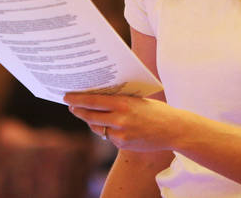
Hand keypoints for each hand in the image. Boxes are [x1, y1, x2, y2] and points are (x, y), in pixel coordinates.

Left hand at [66, 92, 181, 151]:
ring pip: (97, 127)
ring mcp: (121, 134)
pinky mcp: (123, 144)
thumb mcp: (137, 99)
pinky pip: (108, 136)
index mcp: (123, 103)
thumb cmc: (155, 110)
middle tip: (71, 106)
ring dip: (91, 121)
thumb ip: (119, 100)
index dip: (77, 99)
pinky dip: (107, 130)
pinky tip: (108, 125)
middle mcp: (120, 119)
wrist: (173, 129)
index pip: (93, 101)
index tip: (67, 97)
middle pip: (90, 115)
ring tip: (85, 114)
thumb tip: (98, 97)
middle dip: (78, 110)